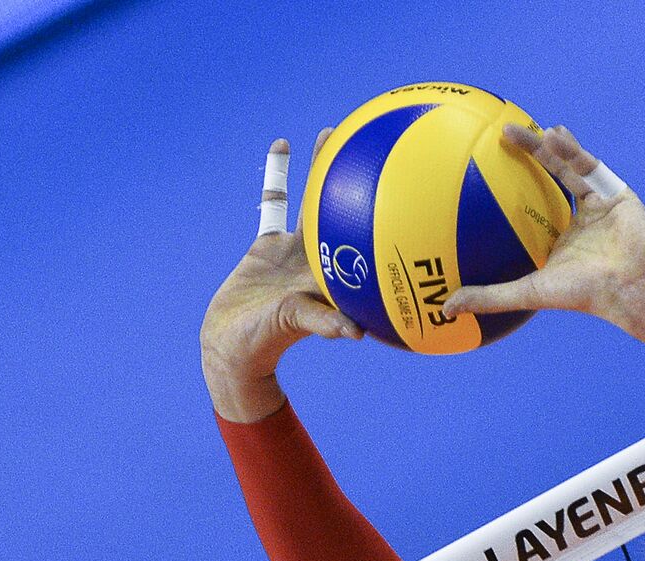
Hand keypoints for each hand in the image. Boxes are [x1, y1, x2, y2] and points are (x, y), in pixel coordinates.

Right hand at [200, 129, 362, 422]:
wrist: (233, 343)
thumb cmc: (267, 342)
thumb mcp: (295, 325)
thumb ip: (323, 322)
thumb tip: (355, 333)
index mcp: (338, 276)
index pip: (370, 244)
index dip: (391, 222)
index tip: (411, 191)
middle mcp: (324, 260)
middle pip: (349, 212)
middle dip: (363, 182)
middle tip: (381, 144)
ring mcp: (296, 249)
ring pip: (314, 199)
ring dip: (324, 168)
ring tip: (335, 132)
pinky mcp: (267, 243)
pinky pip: (273, 202)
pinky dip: (278, 175)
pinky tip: (282, 142)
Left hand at [442, 125, 644, 347]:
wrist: (631, 286)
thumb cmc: (583, 292)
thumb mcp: (528, 293)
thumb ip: (489, 297)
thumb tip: (445, 309)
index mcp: (559, 239)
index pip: (531, 206)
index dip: (512, 187)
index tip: (485, 169)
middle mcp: (578, 219)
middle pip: (549, 178)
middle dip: (528, 154)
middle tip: (502, 134)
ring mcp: (598, 204)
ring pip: (570, 168)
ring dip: (550, 147)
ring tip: (529, 129)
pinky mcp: (616, 193)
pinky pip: (590, 166)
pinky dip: (572, 150)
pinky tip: (555, 135)